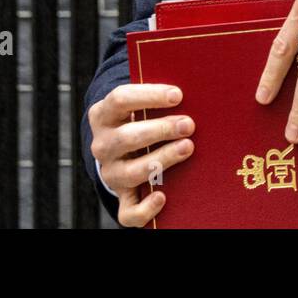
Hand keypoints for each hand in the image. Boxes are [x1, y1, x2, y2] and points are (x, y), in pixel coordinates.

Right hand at [88, 83, 194, 226]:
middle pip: (127, 137)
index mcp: (103, 114)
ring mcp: (111, 173)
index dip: (150, 96)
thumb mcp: (141, 101)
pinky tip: (163, 197)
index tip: (178, 95)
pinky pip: (128, 212)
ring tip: (187, 147)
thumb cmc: (142, 116)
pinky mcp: (122, 196)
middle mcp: (102, 144)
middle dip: (161, 130)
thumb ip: (159, 95)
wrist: (123, 147)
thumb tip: (195, 85)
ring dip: (162, 160)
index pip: (121, 99)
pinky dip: (145, 209)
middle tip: (189, 124)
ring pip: (131, 172)